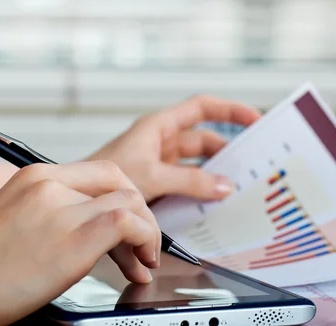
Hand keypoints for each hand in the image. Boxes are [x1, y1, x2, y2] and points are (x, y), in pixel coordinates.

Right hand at [0, 161, 160, 325]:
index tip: (129, 226)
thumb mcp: (16, 218)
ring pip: (131, 203)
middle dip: (141, 214)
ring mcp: (62, 210)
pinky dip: (144, 242)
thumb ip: (54, 212)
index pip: (101, 173)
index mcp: (37, 176)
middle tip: (143, 245)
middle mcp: (51, 185)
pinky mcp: (73, 241)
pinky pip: (127, 225)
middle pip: (121, 183)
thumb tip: (95, 230)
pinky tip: (139, 265)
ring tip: (144, 261)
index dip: (125, 198)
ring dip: (147, 233)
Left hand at [86, 95, 260, 201]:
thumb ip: (190, 181)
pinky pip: (186, 186)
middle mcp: (161, 143)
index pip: (202, 108)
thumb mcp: (152, 176)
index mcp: (159, 127)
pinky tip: (212, 207)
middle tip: (253, 165)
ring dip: (214, 177)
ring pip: (197, 167)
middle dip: (228, 152)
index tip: (256, 120)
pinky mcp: (157, 187)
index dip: (230, 111)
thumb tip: (224, 186)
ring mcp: (160, 166)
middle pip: (204, 142)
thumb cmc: (102, 178)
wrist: (80, 202)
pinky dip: (200, 194)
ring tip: (239, 189)